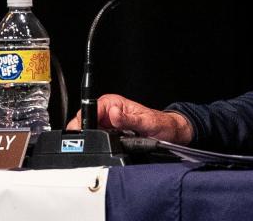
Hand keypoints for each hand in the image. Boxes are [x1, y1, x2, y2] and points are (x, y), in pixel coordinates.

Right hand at [65, 93, 193, 144]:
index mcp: (114, 103)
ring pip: (88, 132)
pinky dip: (96, 146)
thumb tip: (113, 113)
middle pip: (85, 121)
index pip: (90, 108)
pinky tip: (102, 150)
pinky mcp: (110, 136)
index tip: (83, 132)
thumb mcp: (146, 122)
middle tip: (89, 144)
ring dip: (90, 141)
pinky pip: (96, 140)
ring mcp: (108, 125)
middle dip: (84, 133)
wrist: (169, 134)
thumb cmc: (161, 124)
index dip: (83, 120)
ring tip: (100, 146)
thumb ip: (128, 119)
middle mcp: (109, 112)